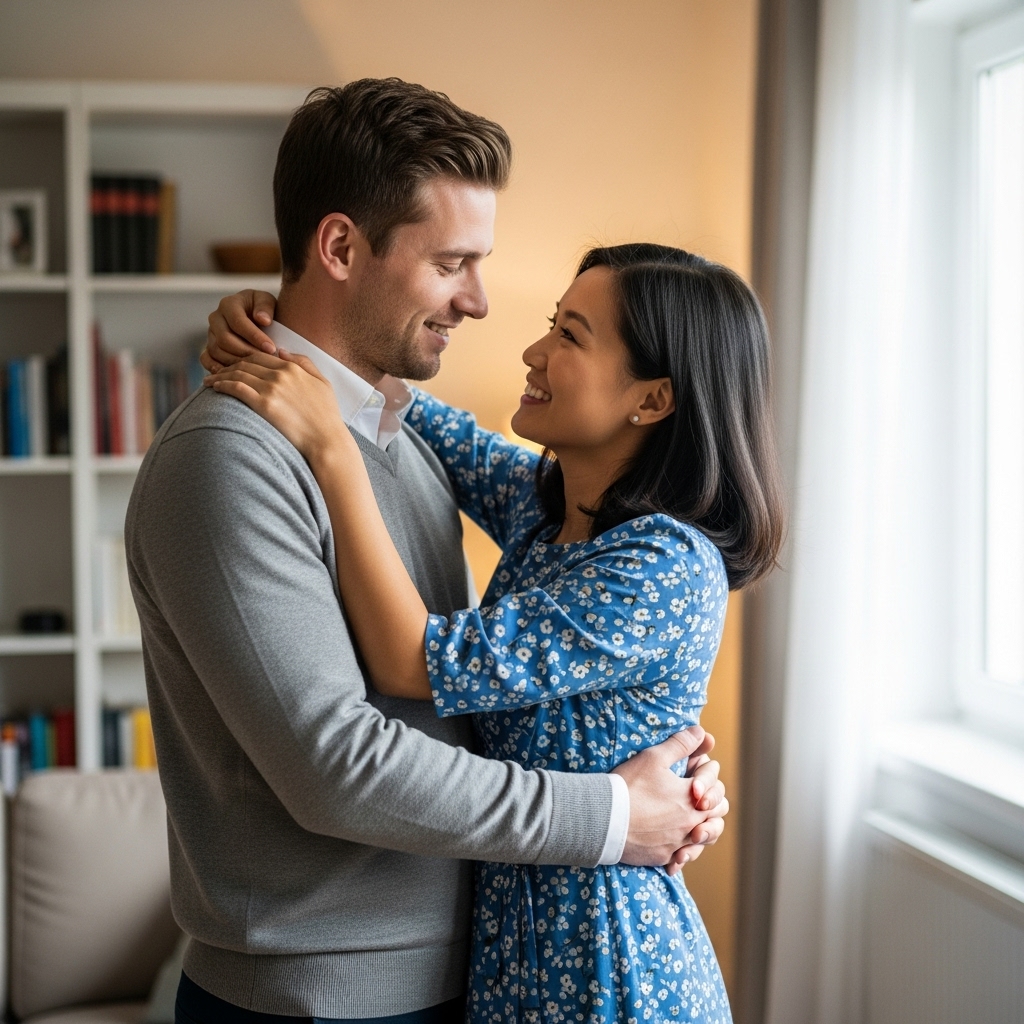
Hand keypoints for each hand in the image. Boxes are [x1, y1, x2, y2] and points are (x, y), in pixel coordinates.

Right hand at [202, 290, 278, 372]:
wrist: (257, 320)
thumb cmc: (264, 311)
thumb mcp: (268, 302)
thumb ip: (266, 307)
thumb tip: (263, 319)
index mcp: (229, 304)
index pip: (238, 322)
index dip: (254, 336)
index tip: (271, 348)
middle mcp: (216, 318)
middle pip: (225, 339)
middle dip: (246, 352)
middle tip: (264, 361)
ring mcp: (210, 334)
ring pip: (216, 350)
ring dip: (235, 362)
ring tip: (254, 369)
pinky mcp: (208, 348)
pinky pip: (206, 359)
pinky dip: (216, 368)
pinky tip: (233, 376)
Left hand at [204, 349, 351, 464]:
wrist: (326, 440)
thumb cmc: (327, 416)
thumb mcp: (323, 382)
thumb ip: (304, 363)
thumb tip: (282, 351)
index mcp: (293, 367)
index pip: (260, 356)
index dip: (242, 359)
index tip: (232, 365)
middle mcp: (280, 374)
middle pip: (245, 363)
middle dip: (227, 366)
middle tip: (215, 372)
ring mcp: (271, 388)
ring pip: (237, 374)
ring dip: (220, 375)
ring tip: (209, 380)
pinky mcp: (264, 404)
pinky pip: (237, 388)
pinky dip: (223, 385)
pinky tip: (215, 388)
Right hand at [613, 726, 727, 869]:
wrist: (603, 819)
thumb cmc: (629, 786)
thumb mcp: (654, 757)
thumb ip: (681, 745)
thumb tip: (702, 732)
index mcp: (693, 799)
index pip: (716, 789)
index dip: (707, 779)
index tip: (691, 776)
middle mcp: (691, 825)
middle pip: (717, 816)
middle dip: (710, 805)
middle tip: (696, 798)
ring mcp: (678, 844)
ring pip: (704, 840)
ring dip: (701, 830)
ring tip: (691, 823)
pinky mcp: (663, 857)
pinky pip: (682, 857)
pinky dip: (682, 851)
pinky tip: (673, 845)